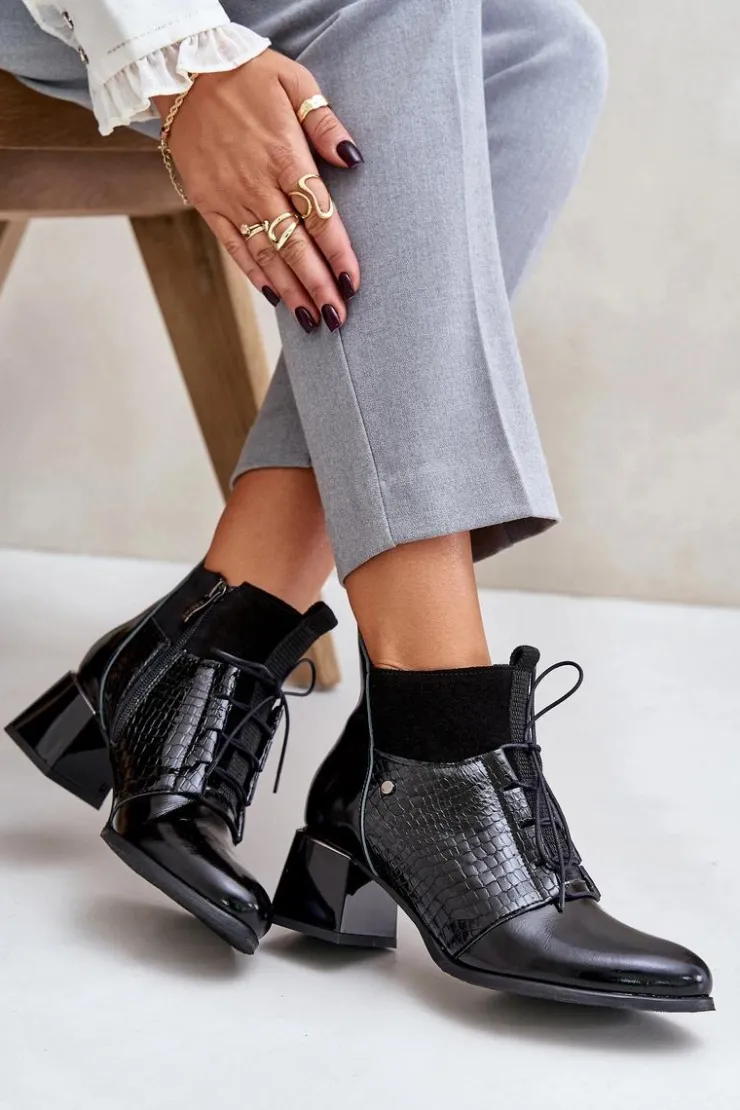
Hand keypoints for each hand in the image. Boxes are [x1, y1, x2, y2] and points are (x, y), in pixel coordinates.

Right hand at [155, 50, 362, 331]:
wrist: (181, 69)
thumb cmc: (244, 74)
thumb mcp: (294, 81)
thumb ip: (324, 123)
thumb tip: (352, 158)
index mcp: (284, 156)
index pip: (319, 215)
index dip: (338, 252)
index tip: (353, 282)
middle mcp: (257, 184)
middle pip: (295, 245)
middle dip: (318, 285)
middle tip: (337, 317)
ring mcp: (230, 198)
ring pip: (266, 254)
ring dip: (291, 290)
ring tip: (311, 320)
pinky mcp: (207, 203)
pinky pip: (235, 247)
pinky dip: (254, 274)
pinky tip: (275, 296)